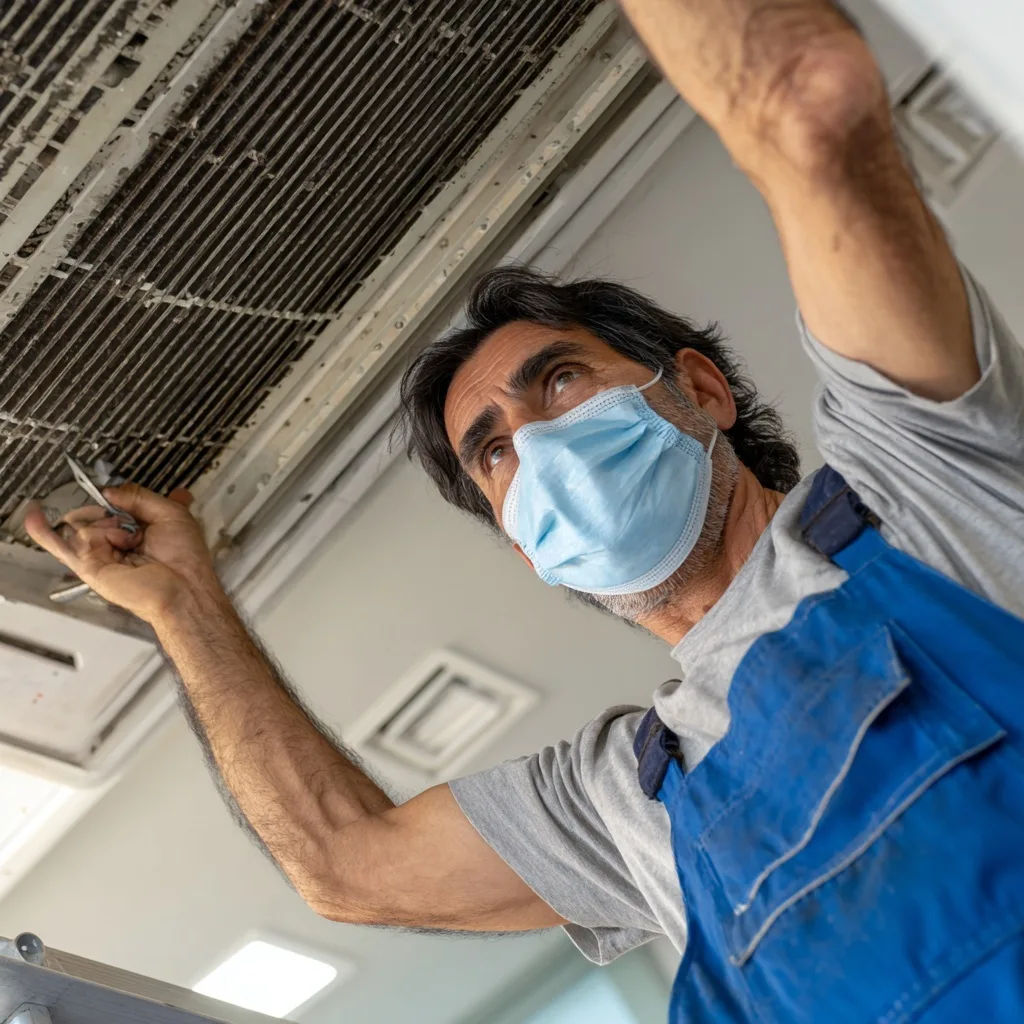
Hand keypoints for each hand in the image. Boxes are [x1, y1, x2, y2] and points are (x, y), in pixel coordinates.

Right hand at [24, 483, 225, 624]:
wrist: (182, 588)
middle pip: (94, 512)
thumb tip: (110, 491)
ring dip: (105, 527)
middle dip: (108, 513)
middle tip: (130, 528)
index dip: (115, 497)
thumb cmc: (185, 558)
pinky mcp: (89, 566)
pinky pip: (62, 545)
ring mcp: (101, 554)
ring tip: (127, 542)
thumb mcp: (170, 513)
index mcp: (138, 529)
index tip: (116, 496)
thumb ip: (138, 496)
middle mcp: (118, 542)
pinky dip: (44, 532)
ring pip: (84, 524)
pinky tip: (33, 517)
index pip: (114, 504)